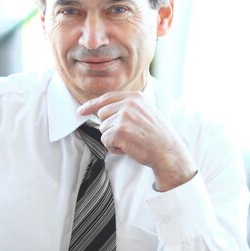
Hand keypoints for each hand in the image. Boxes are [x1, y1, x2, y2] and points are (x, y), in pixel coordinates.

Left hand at [78, 91, 197, 191]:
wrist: (168, 152)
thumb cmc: (157, 136)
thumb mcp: (145, 112)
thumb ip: (127, 108)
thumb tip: (102, 111)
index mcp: (135, 97)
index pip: (107, 98)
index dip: (91, 105)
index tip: (81, 111)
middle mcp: (129, 104)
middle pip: (102, 114)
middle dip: (110, 127)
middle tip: (128, 135)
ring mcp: (124, 117)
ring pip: (103, 129)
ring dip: (113, 139)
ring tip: (131, 142)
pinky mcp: (120, 131)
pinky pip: (105, 141)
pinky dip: (114, 148)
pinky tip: (128, 148)